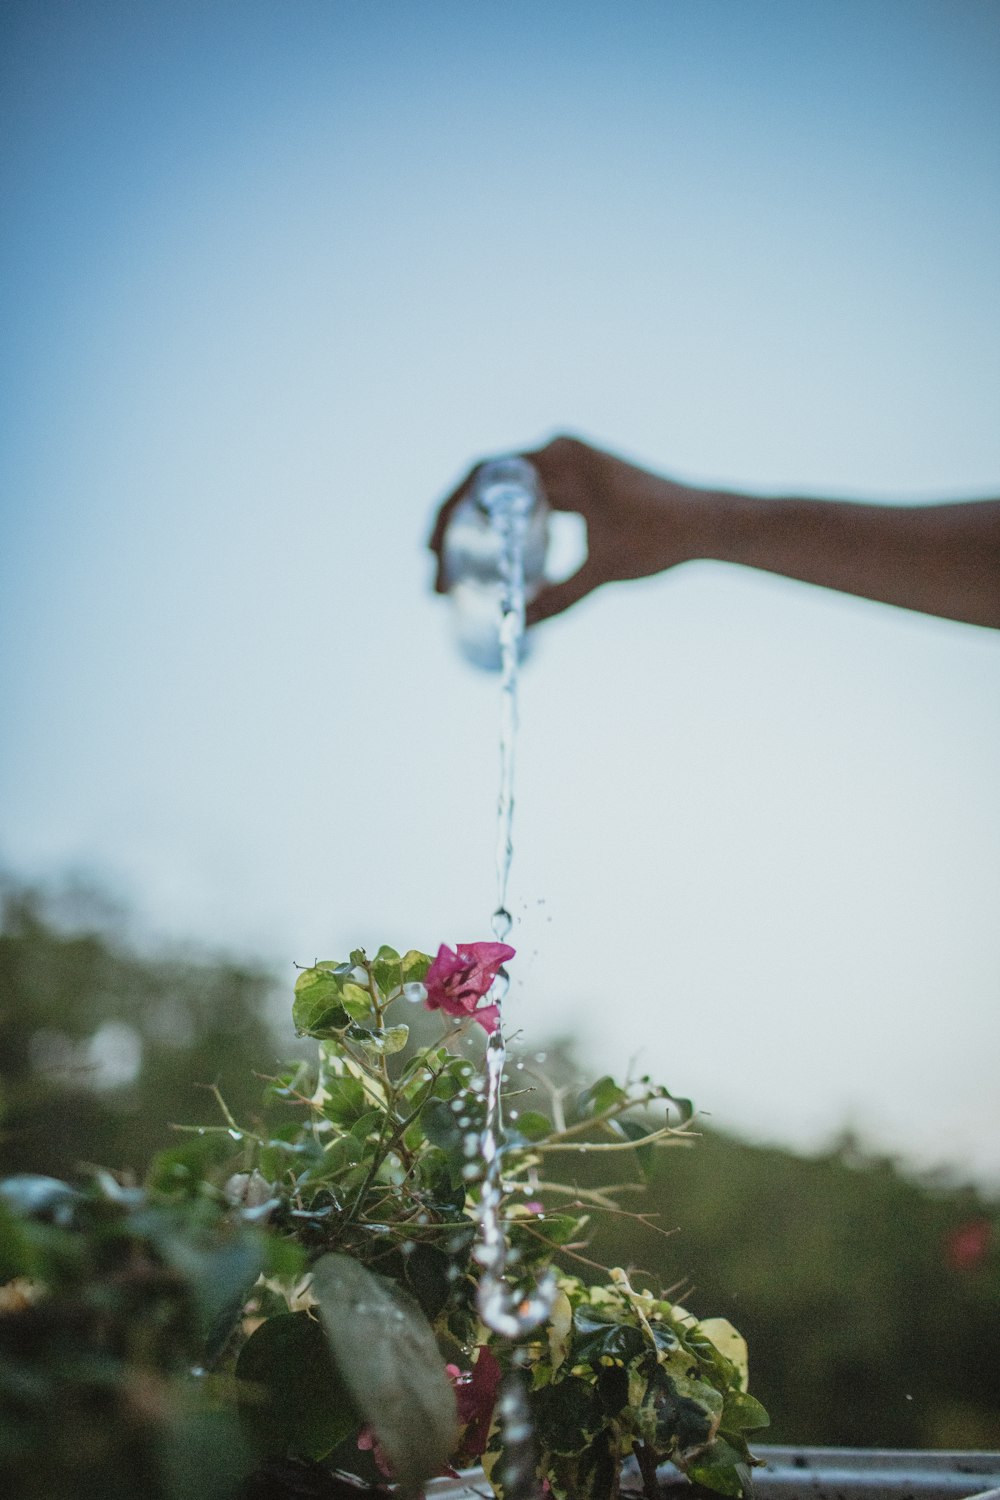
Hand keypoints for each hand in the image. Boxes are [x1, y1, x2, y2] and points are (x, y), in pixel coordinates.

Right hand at [428, 435, 703, 625]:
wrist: (707, 523)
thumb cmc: (662, 538)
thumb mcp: (604, 572)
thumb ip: (559, 599)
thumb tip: (516, 628)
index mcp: (560, 459)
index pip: (483, 478)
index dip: (449, 514)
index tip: (433, 552)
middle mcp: (559, 451)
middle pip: (486, 484)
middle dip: (454, 527)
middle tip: (434, 569)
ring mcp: (568, 461)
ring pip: (504, 490)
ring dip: (476, 525)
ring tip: (452, 566)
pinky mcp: (579, 478)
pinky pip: (527, 495)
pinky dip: (504, 521)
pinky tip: (489, 553)